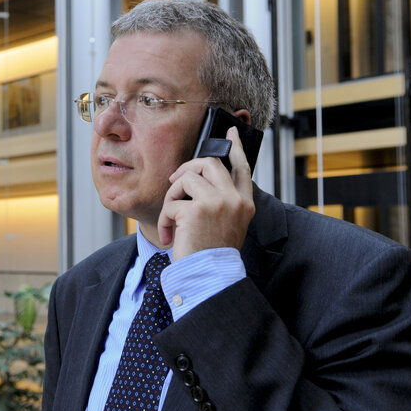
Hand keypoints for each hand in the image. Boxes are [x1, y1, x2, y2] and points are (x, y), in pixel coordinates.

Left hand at [157, 126, 254, 260]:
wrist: (209, 278)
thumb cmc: (212, 255)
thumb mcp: (226, 225)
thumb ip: (219, 201)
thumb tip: (197, 178)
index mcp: (245, 204)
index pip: (242, 167)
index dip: (236, 147)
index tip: (231, 132)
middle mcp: (235, 200)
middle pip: (209, 163)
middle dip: (187, 168)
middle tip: (174, 181)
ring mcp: (217, 202)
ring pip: (187, 178)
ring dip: (172, 197)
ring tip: (172, 220)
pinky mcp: (196, 210)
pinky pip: (172, 203)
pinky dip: (165, 220)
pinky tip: (170, 237)